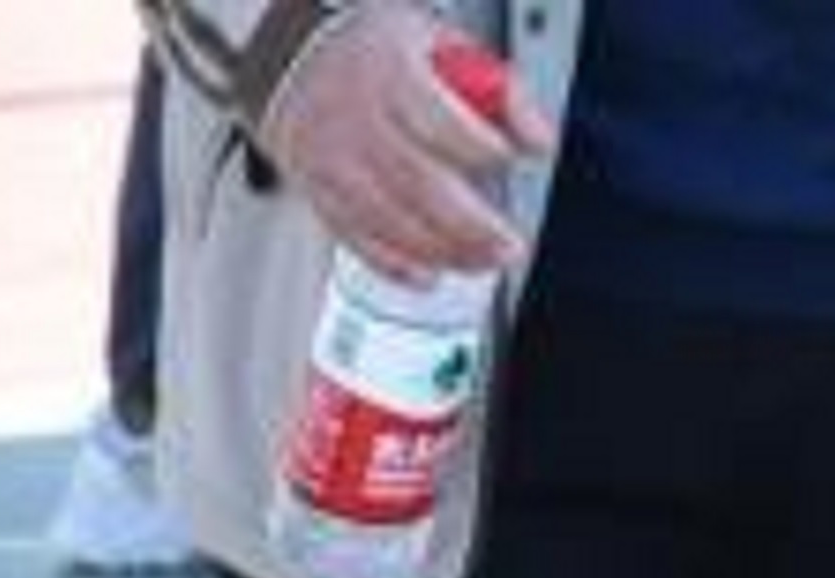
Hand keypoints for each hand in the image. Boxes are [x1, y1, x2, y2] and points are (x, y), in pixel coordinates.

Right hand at [262, 7, 552, 279]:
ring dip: (443, 251)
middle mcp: (354, 118)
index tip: (509, 157)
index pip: (437, 118)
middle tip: (509, 246)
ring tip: (484, 262)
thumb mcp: (444, 46)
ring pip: (388, 221)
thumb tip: (539, 142)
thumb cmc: (378, 56)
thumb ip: (501, 91)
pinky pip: (357, 240)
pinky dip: (396, 265)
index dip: (479, 146)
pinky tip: (430, 274)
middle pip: (416, 182)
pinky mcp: (319, 195)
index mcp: (388, 71)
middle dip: (470, 224)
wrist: (296, 65)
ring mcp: (332, 161)